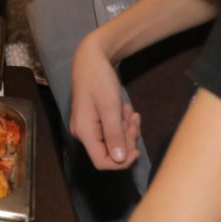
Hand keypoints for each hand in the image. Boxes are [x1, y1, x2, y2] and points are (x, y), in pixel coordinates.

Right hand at [69, 35, 141, 169]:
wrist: (91, 60)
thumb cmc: (99, 80)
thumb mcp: (110, 107)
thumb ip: (114, 134)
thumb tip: (119, 160)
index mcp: (84, 132)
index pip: (102, 162)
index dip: (121, 161)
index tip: (137, 148)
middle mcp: (83, 133)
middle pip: (110, 152)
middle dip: (126, 140)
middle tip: (134, 121)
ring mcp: (88, 127)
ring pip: (113, 141)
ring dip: (126, 129)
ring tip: (130, 111)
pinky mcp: (93, 121)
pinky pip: (111, 130)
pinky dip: (122, 123)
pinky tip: (126, 110)